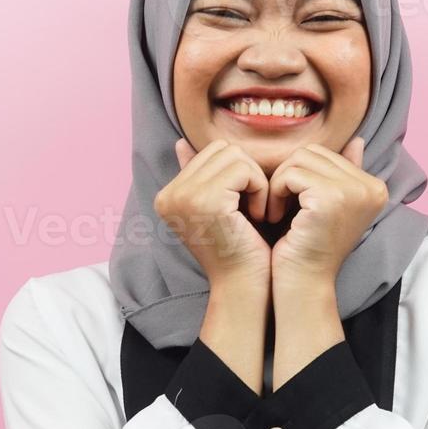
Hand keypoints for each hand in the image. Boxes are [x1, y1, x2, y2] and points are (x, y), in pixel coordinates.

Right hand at [155, 138, 272, 295]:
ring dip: (255, 181)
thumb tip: (180, 143)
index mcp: (167, 195)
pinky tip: (257, 215)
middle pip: (221, 149)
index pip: (209, 153)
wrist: (243, 285)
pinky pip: (244, 170)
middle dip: (246, 173)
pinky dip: (260, 189)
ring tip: (253, 211)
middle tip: (251, 207)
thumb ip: (199, 176)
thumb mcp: (216, 207)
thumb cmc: (238, 249)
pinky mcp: (206, 200)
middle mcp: (169, 194)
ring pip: (234, 155)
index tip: (241, 206)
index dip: (237, 174)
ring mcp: (184, 196)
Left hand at [266, 137, 388, 295]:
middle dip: (289, 175)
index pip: (328, 154)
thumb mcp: (331, 205)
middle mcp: (372, 187)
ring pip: (299, 160)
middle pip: (313, 152)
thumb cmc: (310, 245)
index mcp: (375, 187)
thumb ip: (344, 173)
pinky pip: (290, 175)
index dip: (302, 175)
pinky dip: (276, 193)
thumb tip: (357, 140)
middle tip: (281, 205)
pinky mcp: (330, 198)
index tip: (295, 204)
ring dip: (280, 183)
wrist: (303, 283)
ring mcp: (353, 191)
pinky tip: (275, 216)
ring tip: (278, 211)